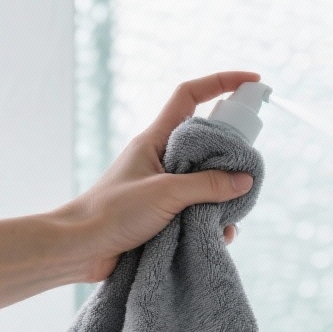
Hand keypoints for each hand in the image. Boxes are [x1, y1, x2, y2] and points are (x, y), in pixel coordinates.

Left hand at [59, 70, 259, 282]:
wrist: (81, 250)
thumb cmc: (112, 212)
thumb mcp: (165, 193)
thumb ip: (207, 185)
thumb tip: (244, 180)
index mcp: (155, 140)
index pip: (190, 96)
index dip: (221, 82)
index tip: (252, 81)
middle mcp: (162, 160)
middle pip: (208, 144)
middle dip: (232, 156)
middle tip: (249, 172)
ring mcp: (164, 189)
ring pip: (207, 183)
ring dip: (224, 200)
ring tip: (229, 218)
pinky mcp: (166, 217)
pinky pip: (200, 214)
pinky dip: (213, 224)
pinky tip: (218, 238)